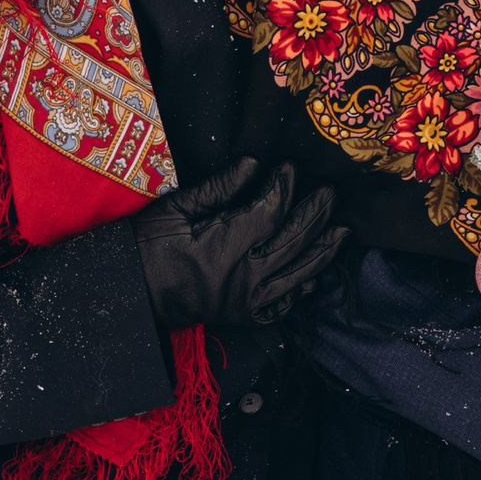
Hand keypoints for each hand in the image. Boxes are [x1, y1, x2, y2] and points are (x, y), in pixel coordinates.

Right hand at [134, 158, 350, 327]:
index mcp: (227, 243)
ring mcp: (250, 299)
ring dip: (325, 250)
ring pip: (300, 272)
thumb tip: (254, 162)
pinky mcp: (248, 316)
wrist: (137, 293)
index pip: (272, 209)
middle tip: (331, 192)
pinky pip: (285, 303)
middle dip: (317, 212)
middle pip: (295, 238)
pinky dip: (303, 288)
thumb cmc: (152, 245)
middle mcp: (246, 274)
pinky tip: (314, 275)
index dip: (286, 186)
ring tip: (343, 231)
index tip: (291, 168)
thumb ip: (219, 187)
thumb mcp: (178, 207)